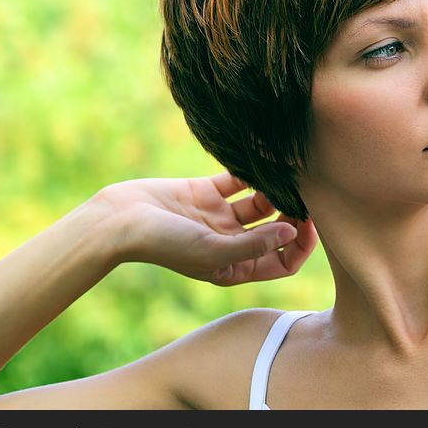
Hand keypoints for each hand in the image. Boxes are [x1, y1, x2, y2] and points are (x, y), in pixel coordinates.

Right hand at [94, 171, 316, 285]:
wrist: (117, 221)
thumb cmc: (163, 245)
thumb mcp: (213, 250)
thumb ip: (254, 244)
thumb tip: (292, 232)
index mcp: (235, 267)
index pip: (282, 261)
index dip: (301, 245)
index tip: (310, 223)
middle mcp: (231, 243)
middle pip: (276, 229)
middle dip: (293, 214)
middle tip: (306, 194)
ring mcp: (219, 217)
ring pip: (260, 203)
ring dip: (274, 190)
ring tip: (286, 174)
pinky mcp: (206, 193)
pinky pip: (238, 181)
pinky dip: (250, 172)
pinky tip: (262, 160)